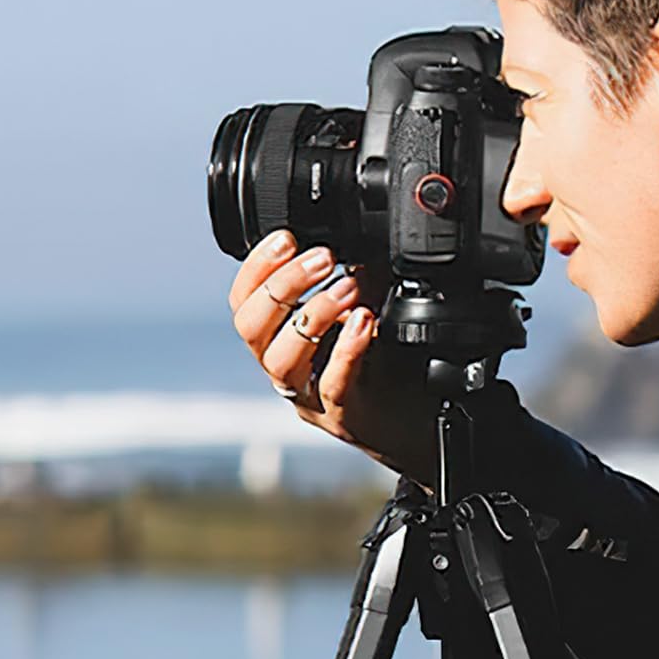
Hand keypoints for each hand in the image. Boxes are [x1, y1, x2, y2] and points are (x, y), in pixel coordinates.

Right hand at [226, 231, 435, 482]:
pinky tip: (365, 322)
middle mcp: (285, 371)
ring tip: (349, 288)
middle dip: (283, 285)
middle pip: (252, 330)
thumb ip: (348, 280)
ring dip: (313, 314)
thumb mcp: (359, 314)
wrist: (416, 424)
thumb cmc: (384, 367)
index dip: (256, 268)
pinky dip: (347, 347)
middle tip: (323, 257)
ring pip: (280, 361)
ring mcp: (310, 398)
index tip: (286, 237)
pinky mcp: (342, 416)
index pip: (243, 304)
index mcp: (279, 342)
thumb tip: (355, 234)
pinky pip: (333, 384)